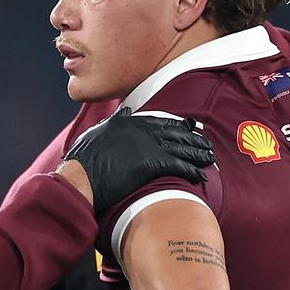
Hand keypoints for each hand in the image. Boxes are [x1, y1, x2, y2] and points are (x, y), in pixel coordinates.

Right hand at [62, 108, 213, 213]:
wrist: (81, 177)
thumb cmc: (83, 160)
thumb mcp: (97, 132)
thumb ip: (114, 122)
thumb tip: (123, 112)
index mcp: (129, 123)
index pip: (160, 122)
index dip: (177, 127)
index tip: (189, 129)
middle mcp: (142, 130)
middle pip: (175, 133)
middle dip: (193, 140)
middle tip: (206, 144)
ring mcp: (148, 146)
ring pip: (181, 148)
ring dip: (198, 154)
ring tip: (209, 158)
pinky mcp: (153, 163)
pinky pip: (179, 166)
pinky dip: (192, 171)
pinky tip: (201, 175)